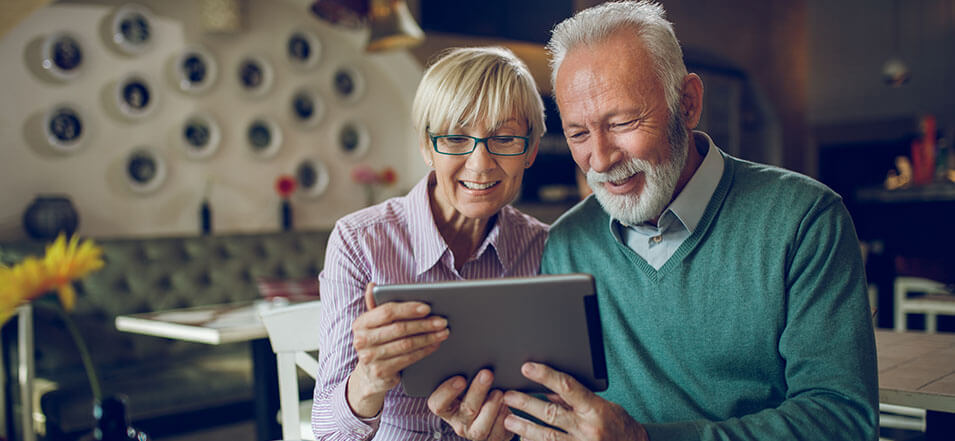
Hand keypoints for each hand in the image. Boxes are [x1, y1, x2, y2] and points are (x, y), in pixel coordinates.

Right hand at [347, 283, 449, 417]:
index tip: (428, 308)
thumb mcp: (374, 324)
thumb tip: (372, 285)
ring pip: (406, 344)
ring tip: (443, 332)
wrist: (369, 375)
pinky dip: (424, 351)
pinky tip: (434, 345)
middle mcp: (361, 340)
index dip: (409, 309)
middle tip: (442, 321)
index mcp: (361, 323)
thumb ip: (375, 305)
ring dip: (428, 337)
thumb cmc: (377, 342)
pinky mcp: (381, 372)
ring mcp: (370, 358)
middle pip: (399, 328)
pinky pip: (408, 358)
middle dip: (424, 324)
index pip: (387, 312)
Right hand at [428, 369, 512, 440]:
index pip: (437, 404)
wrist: (493, 413)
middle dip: (477, 391)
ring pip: (481, 427)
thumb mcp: (466, 384)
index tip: (460, 378)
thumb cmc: (476, 392)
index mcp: (446, 408)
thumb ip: (465, 374)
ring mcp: (475, 432)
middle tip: (487, 374)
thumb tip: (472, 353)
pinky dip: (503, 418)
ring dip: (492, 407)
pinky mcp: (493, 439)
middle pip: (465, 410)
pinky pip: (498, 433)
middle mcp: (459, 423)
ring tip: (500, 392)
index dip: (447, 392)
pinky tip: (508, 405)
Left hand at [503, 362, 647, 440]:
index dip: (545, 375)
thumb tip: (548, 391)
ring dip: (524, 427)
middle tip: (508, 396)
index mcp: (596, 409)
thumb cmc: (619, 426)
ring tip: (508, 419)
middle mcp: (588, 428)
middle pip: (551, 413)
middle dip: (526, 404)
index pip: (567, 387)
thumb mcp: (602, 406)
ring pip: (547, 436)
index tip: (527, 368)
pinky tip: (522, 439)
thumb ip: (576, 400)